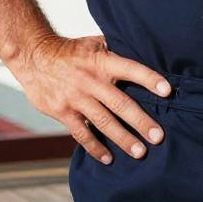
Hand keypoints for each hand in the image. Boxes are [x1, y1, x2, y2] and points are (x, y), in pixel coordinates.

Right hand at [16, 34, 170, 164]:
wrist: (34, 56)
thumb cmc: (70, 51)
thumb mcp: (94, 43)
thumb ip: (115, 51)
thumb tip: (143, 51)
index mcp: (102, 61)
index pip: (131, 69)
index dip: (149, 79)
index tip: (168, 91)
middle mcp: (91, 80)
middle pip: (120, 103)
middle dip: (141, 121)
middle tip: (158, 137)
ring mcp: (76, 97)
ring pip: (103, 122)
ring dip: (123, 139)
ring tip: (140, 152)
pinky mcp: (62, 111)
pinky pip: (81, 133)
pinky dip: (95, 147)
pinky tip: (108, 158)